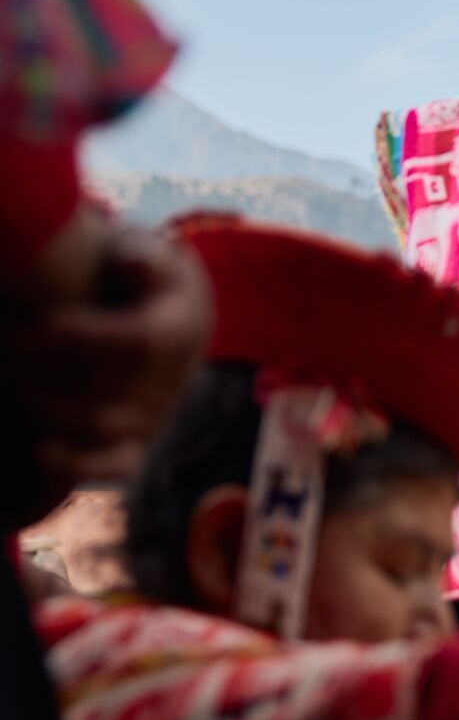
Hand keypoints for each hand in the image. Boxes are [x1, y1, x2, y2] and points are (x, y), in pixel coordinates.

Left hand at [3, 222, 209, 526]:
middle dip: (50, 373)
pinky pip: (117, 465)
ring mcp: (156, 416)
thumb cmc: (143, 278)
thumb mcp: (150, 254)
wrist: (171, 318)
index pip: (142, 343)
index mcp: (180, 332)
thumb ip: (141, 254)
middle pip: (112, 389)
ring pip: (104, 426)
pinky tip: (40, 452)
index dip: (87, 338)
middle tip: (2, 349)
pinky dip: (80, 465)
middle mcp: (174, 381)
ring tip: (6, 384)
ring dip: (49, 410)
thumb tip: (134, 262)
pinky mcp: (136, 442)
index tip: (37, 325)